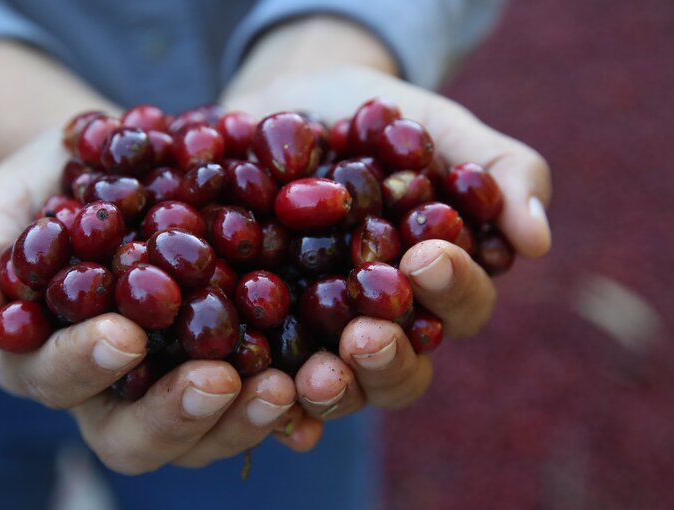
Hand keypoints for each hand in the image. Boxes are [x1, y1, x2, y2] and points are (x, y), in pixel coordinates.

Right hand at [0, 132, 320, 473]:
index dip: (82, 366)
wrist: (131, 159)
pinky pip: (261, 403)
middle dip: (175, 414)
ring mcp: (177, 384)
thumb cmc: (55, 181)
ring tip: (286, 386)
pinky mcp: (236, 366)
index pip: (54, 380)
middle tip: (220, 379)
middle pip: (132, 436)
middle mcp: (112, 390)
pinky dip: (293, 402)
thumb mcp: (7, 198)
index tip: (123, 333)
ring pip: (203, 436)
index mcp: (48, 357)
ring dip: (244, 422)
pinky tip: (323, 382)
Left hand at [222, 65, 551, 416]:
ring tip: (317, 376)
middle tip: (368, 336)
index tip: (426, 257)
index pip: (461, 306)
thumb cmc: (379, 120)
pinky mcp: (262, 331)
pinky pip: (270, 378)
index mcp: (435, 283)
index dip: (451, 291)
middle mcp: (384, 321)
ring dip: (334, 390)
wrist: (290, 104)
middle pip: (400, 368)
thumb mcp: (441, 129)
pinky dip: (274, 402)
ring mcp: (321, 333)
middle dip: (389, 359)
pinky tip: (270, 405)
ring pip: (339, 386)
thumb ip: (500, 172)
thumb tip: (537, 241)